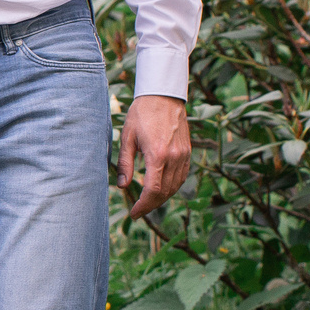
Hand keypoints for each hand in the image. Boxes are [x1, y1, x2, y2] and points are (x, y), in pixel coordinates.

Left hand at [120, 95, 193, 220]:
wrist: (163, 96)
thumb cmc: (142, 114)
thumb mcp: (127, 137)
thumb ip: (125, 163)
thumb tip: (122, 187)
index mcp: (157, 154)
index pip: (153, 190)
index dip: (143, 206)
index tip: (134, 213)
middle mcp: (174, 157)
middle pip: (165, 192)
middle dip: (151, 205)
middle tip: (138, 211)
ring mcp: (184, 155)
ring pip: (175, 186)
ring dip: (162, 198)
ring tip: (148, 202)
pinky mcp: (188, 152)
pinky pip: (182, 176)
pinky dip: (172, 187)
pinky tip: (162, 189)